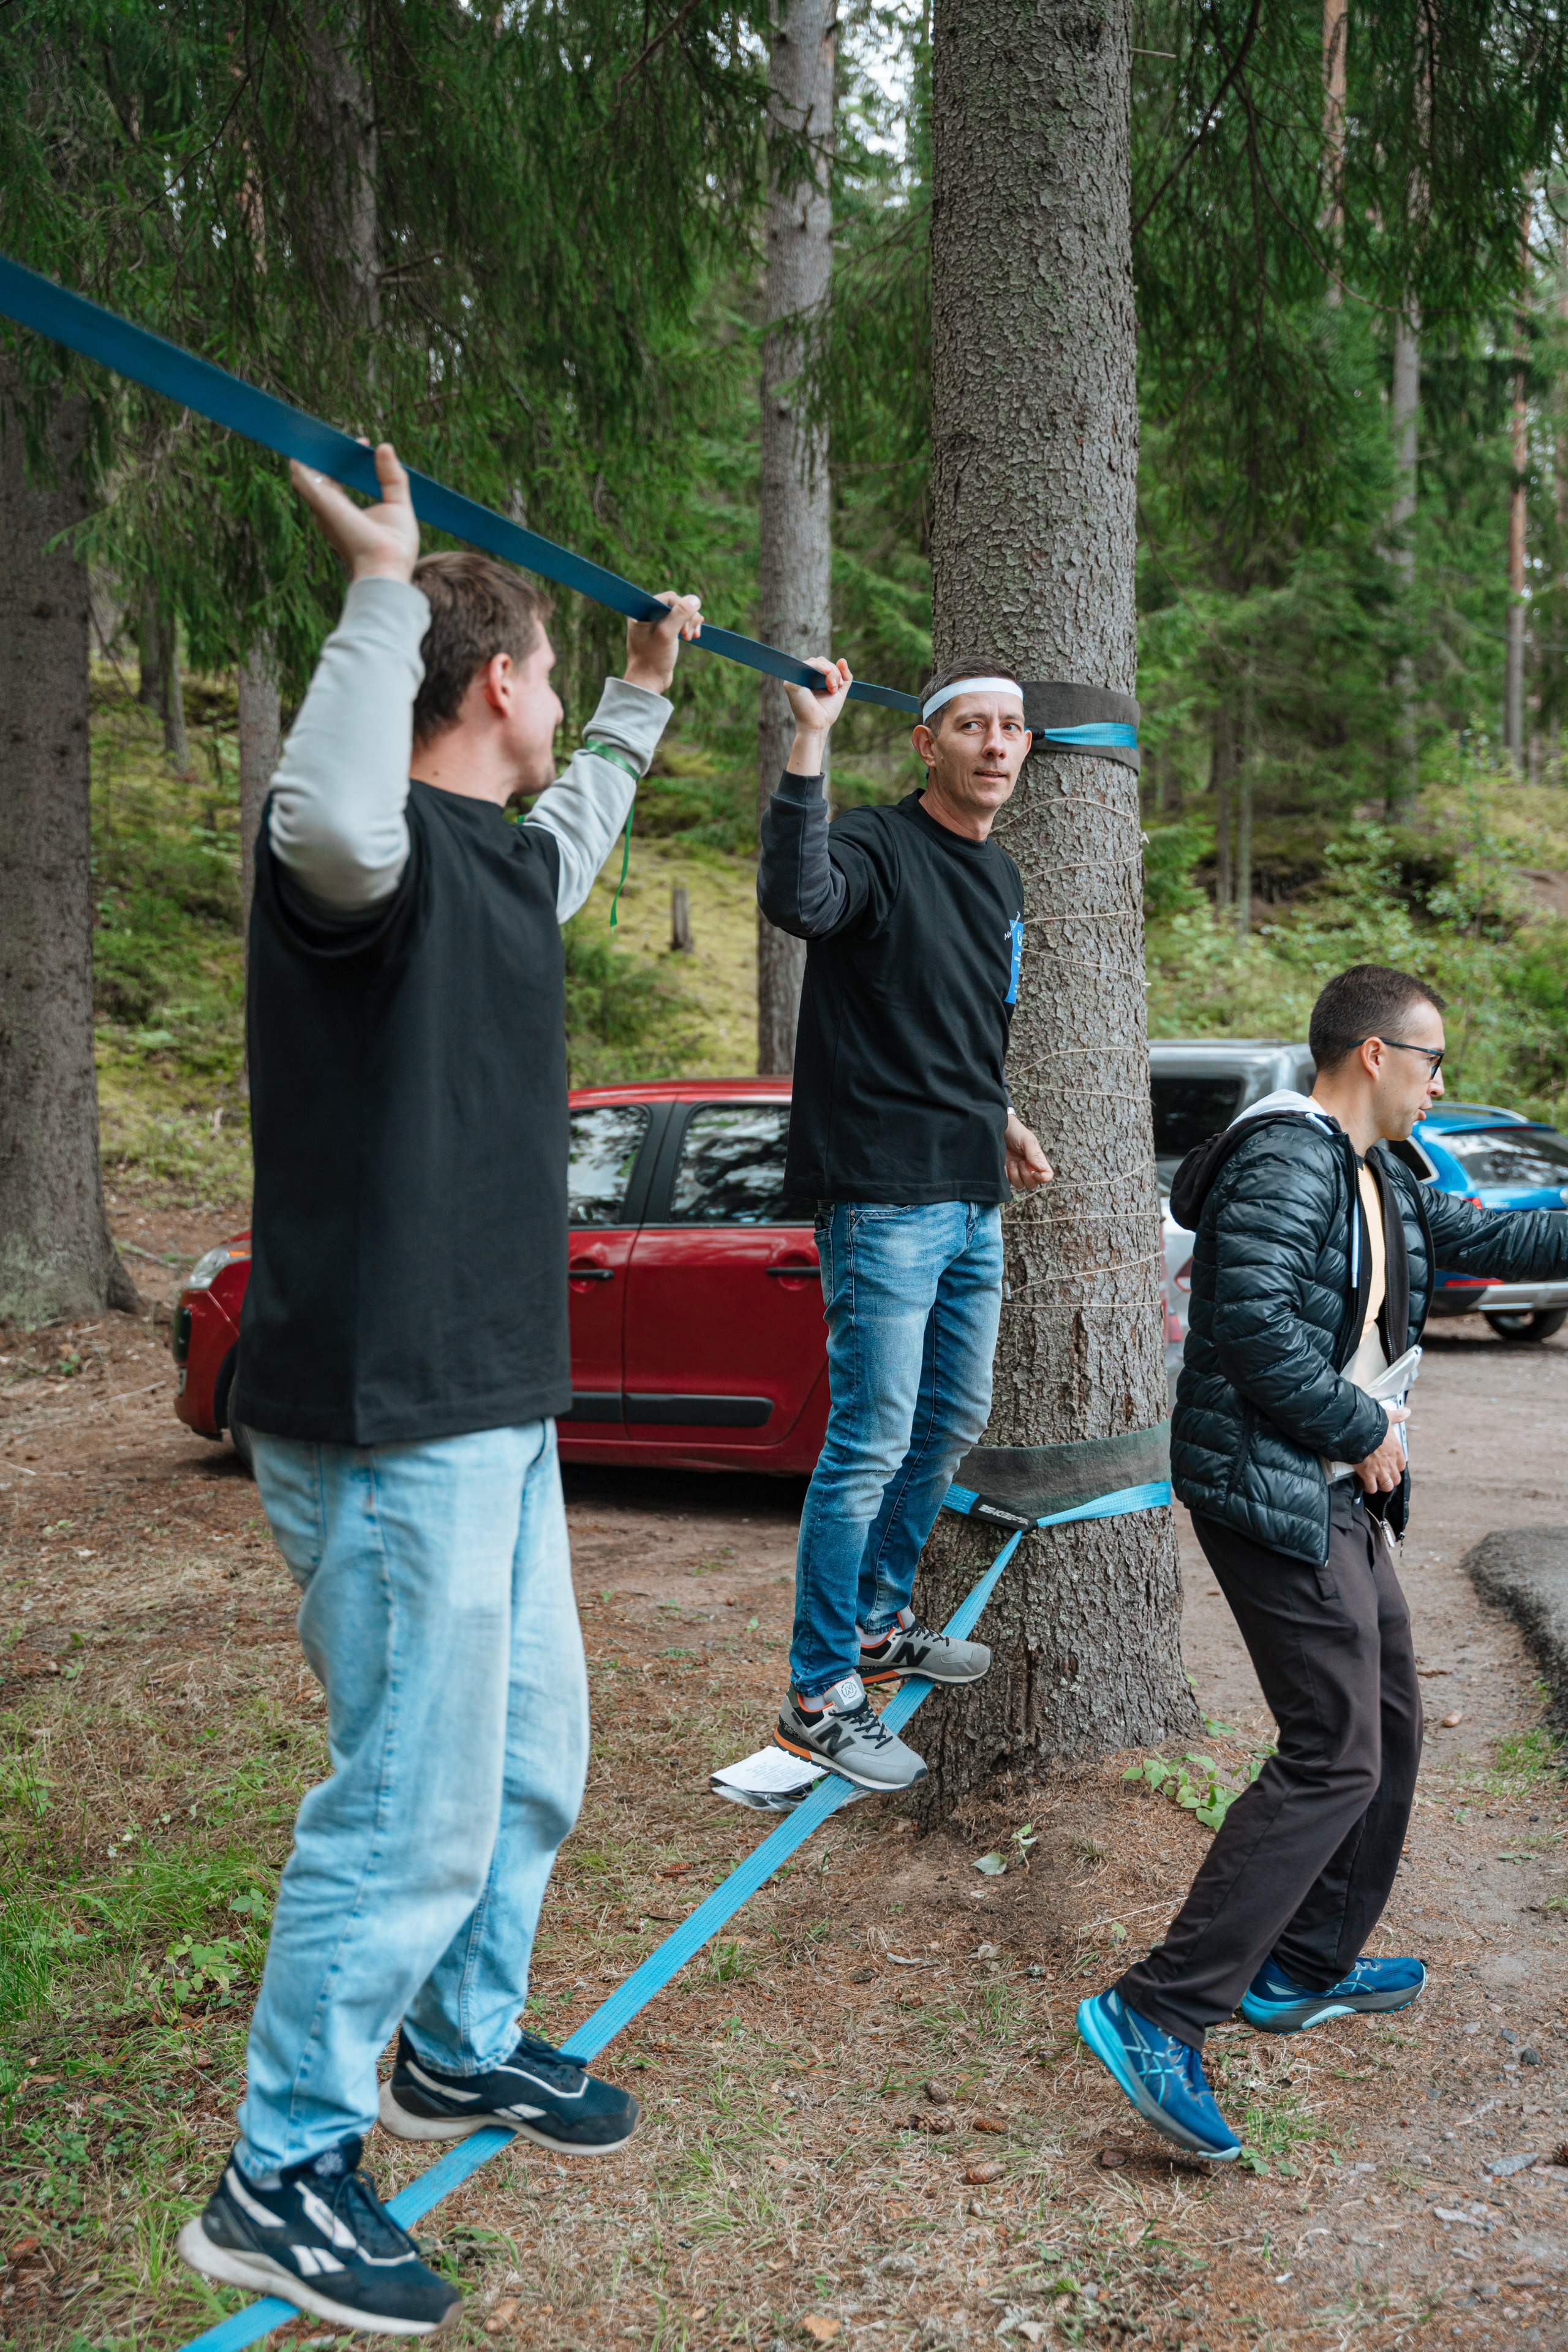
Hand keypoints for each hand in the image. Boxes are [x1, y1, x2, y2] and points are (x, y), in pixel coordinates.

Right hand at [289, 442, 418, 583]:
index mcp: (342, 511)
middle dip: (325, 450)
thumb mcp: (398, 503)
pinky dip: (303, 454)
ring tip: (319, 428)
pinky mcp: (321, 501)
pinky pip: (302, 472)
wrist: (387, 565)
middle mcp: (327, 509)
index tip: (364, 444)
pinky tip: (308, 437)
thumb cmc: (394, 546)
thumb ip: (392, 477)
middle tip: (339, 431)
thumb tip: (384, 447)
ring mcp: (322, 505)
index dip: (347, 457)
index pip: (335, 477)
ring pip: (305, 470)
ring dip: (311, 448)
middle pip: (318, 472)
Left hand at [624, 592, 702, 695]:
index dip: (682, 608)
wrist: (648, 682)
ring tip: (691, 637)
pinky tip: (694, 634)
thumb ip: (680, 614)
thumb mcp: (667, 633)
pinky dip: (689, 628)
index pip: (669, 598)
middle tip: (688, 635)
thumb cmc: (653, 658)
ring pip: (681, 615)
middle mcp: (648, 615)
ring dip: (690, 623)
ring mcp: (657, 625)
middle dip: (687, 618)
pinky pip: (680, 624)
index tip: (685, 627)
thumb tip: (695, 599)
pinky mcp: (664, 635)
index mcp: (642, 611)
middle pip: (677, 606)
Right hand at [784, 657, 852, 773]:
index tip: (841, 685)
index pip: (823, 664)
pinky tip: (828, 676)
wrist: (817, 726)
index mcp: (809, 678)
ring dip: (830, 672)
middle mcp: (800, 676)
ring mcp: (795, 678)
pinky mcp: (792, 682)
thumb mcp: (839, 691)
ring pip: (816, 661)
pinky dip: (821, 667)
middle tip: (837, 688)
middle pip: (820, 660)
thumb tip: (842, 659)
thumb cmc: (826, 712)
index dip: (834, 671)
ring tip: (833, 688)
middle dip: (834, 671)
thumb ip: (844, 676)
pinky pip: (809, 664)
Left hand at [1005, 1113, 1051, 1191]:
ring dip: (1015, 1175)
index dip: (1044, 1178)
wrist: (997, 1129)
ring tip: (1010, 1162)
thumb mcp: (1027, 1140)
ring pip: (1020, 1185)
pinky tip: (1004, 1165)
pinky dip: (1006, 1176)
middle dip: (1026, 1175)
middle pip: (1033, 1184)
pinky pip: (1007, 1183)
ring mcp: (1016, 1171)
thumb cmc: (1015, 1132)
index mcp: (1037, 1160)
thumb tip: (1042, 1170)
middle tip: (1020, 1162)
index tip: (1036, 1173)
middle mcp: (1028, 1168)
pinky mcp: (1004, 1173)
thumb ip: (1034, 1155)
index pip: (1047, 1175)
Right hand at [1353, 1404, 1408, 1494]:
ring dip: (1382, 1486)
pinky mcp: (1367, 1474)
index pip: (1401, 1465)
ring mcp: (1379, 1470)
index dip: (1396, 1467)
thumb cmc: (1372, 1424)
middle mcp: (1390, 1463)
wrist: (1357, 1432)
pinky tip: (1364, 1484)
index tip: (1390, 1465)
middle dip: (1390, 1479)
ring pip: (1386, 1486)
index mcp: (1396, 1450)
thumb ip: (1397, 1416)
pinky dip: (1368, 1488)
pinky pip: (1371, 1488)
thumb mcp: (1387, 1417)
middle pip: (1396, 1479)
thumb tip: (1406, 1412)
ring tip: (1375, 1483)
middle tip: (1383, 1476)